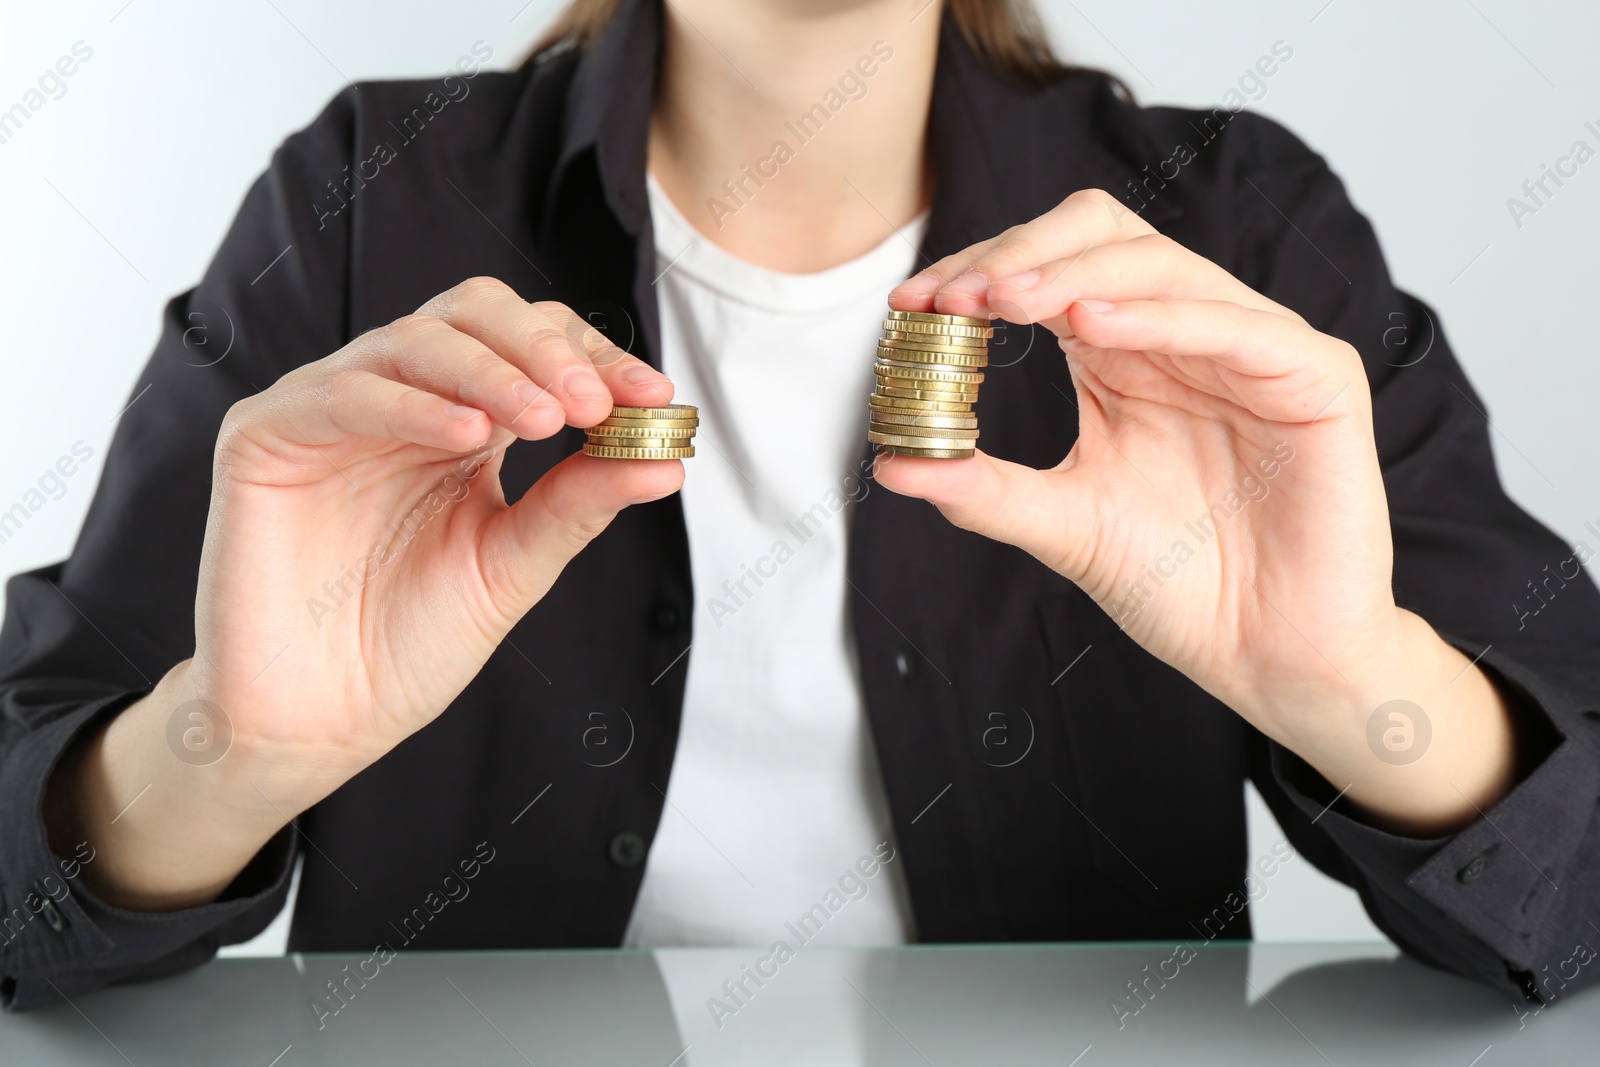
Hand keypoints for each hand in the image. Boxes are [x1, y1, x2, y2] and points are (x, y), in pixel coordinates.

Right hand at [51, 278, 682, 906]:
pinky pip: (344, 394)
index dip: (595, 357)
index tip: (656, 397)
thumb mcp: (515, 564)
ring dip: (493, 373)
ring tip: (548, 419)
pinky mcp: (266, 433)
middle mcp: (399, 398)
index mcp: (460, 419)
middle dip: (546, 351)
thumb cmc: (412, 642)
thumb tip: (671, 460)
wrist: (323, 721)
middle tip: (595, 403)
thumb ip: (580, 503)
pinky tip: (468, 434)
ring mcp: (329, 407)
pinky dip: (412, 405)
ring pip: (415, 341)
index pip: (533, 346)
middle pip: (476, 314)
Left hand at [880, 191, 1515, 831]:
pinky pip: (1238, 323)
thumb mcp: (1063, 525)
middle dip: (1020, 255)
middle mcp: (1186, 333)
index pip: (1050, 268)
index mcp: (1126, 352)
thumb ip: (985, 489)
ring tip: (1006, 301)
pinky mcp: (1316, 378)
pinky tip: (1092, 322)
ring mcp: (1254, 347)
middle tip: (955, 297)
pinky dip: (1161, 315)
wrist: (1267, 656)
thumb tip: (889, 467)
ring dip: (1076, 274)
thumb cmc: (1181, 587)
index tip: (912, 304)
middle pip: (1103, 238)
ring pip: (1164, 265)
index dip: (981, 270)